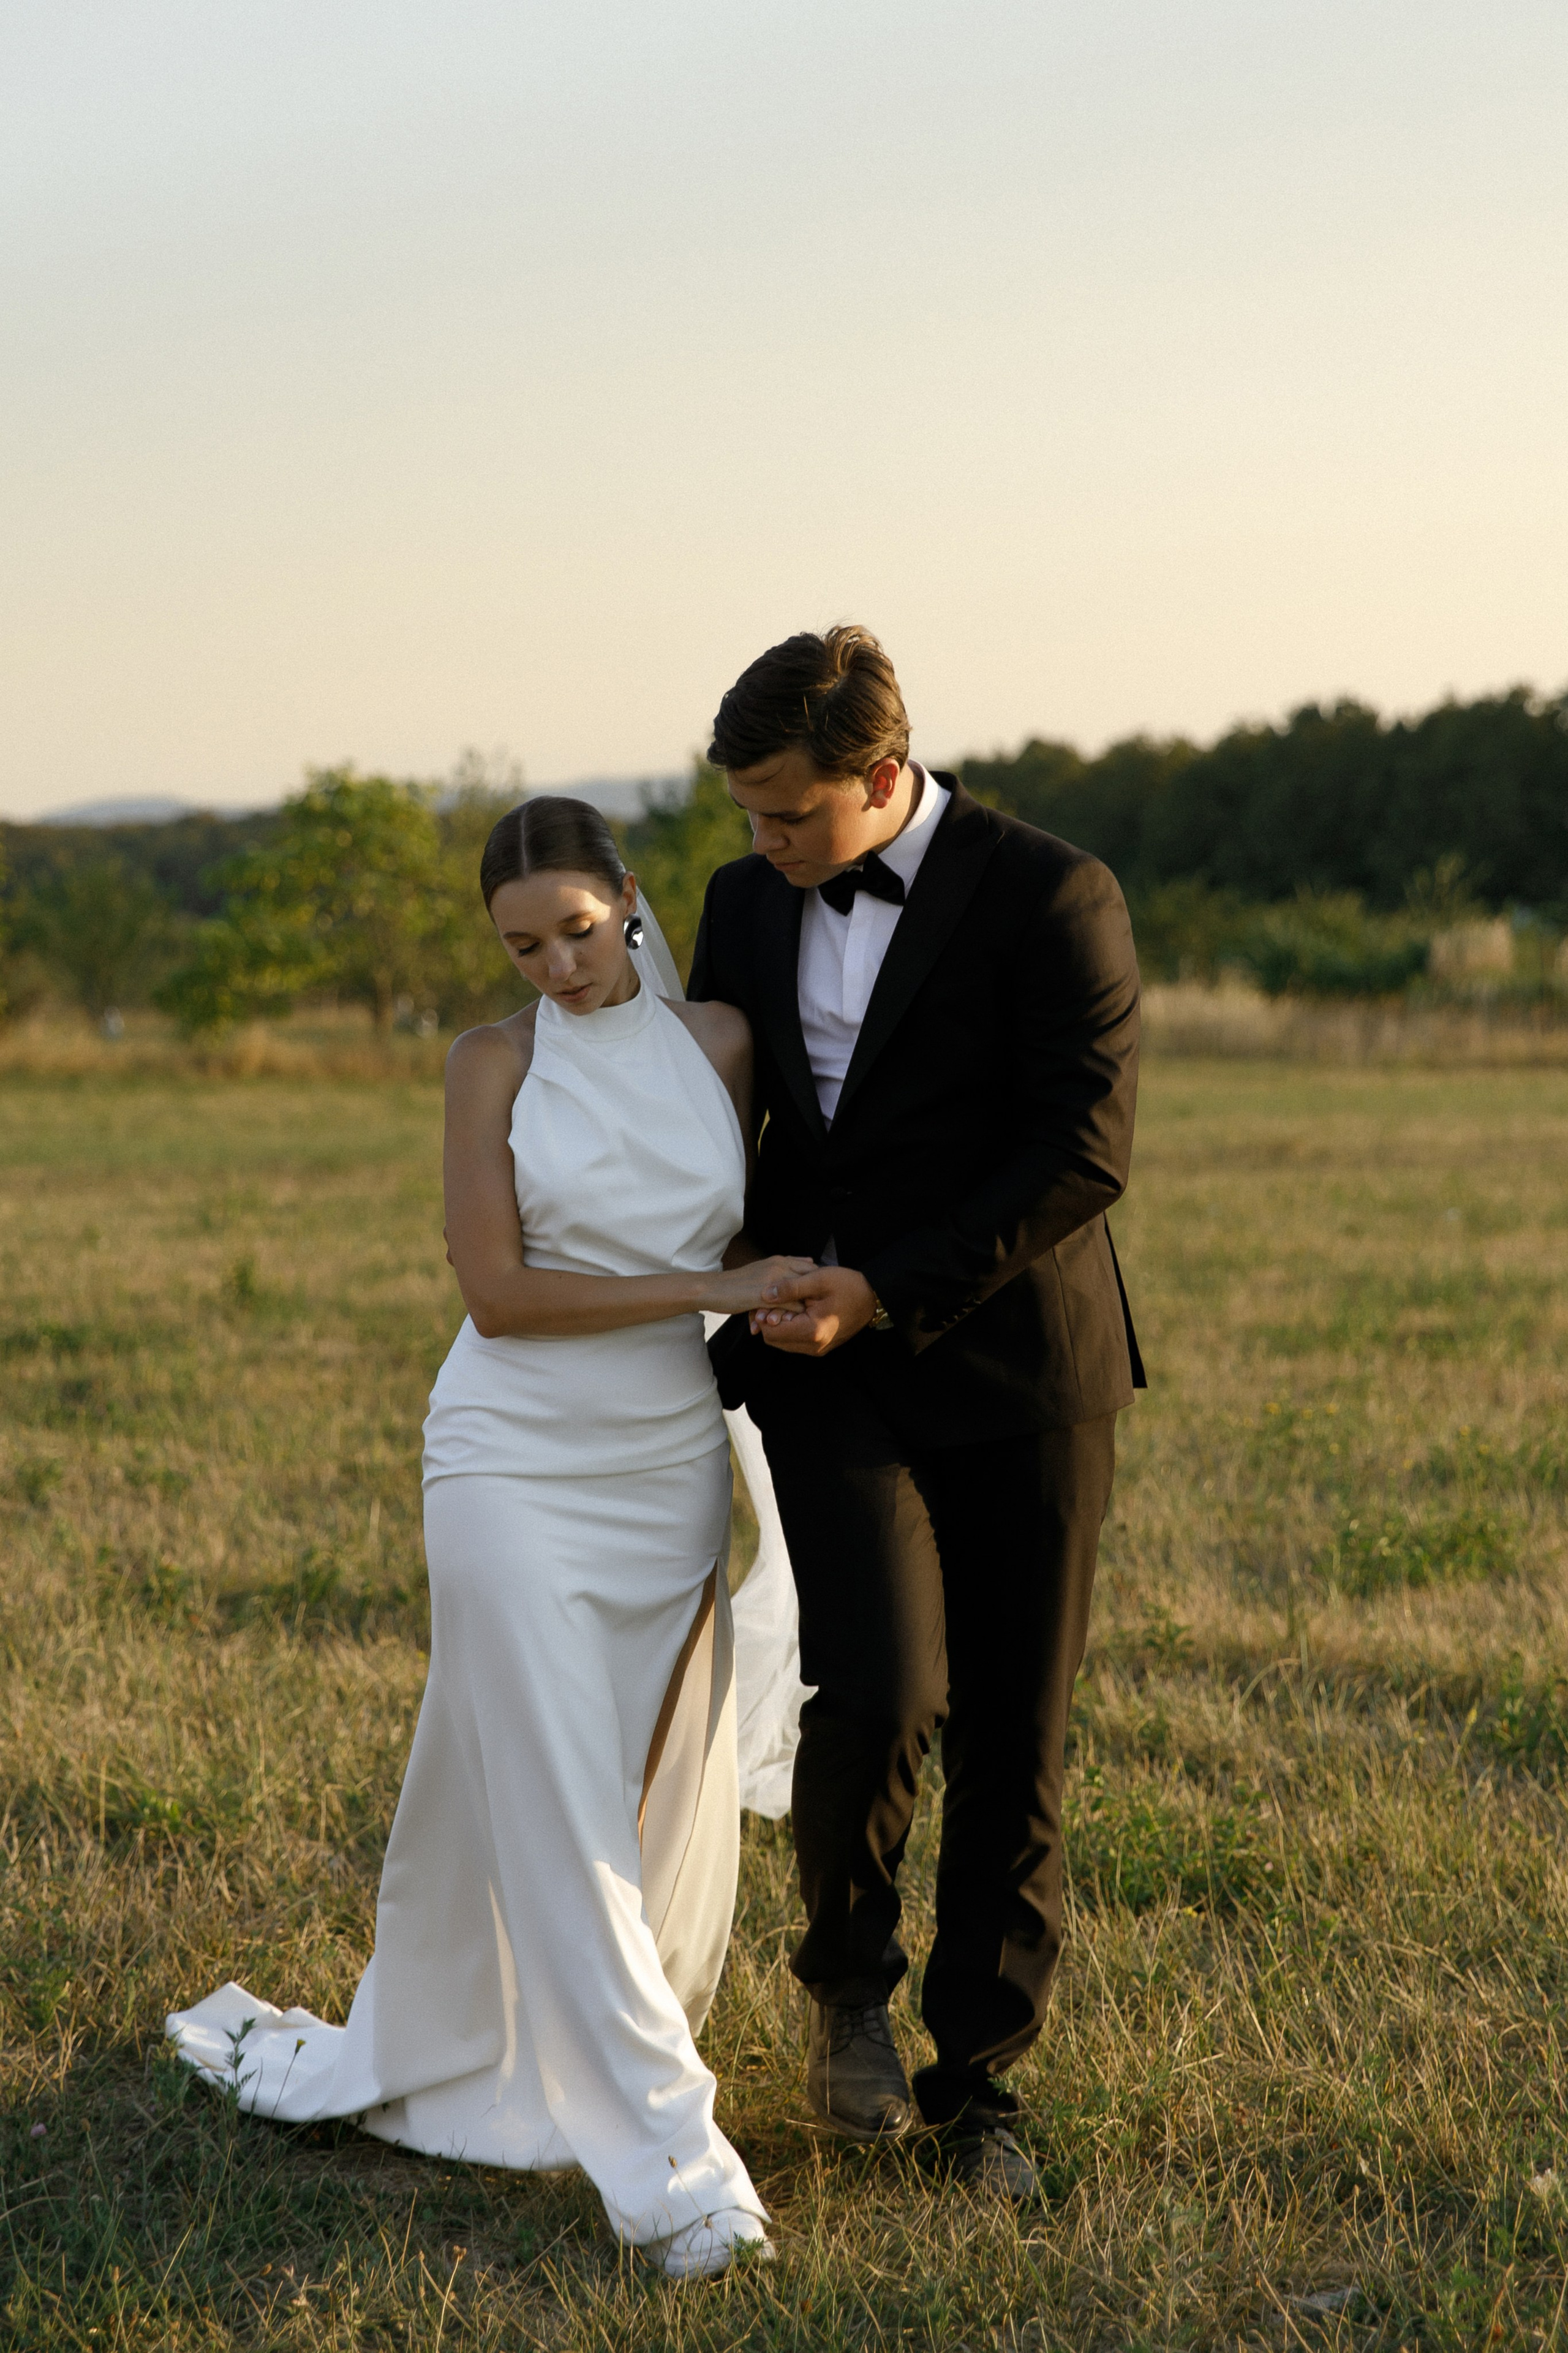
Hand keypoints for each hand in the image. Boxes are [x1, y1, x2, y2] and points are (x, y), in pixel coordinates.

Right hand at [699, 1255, 816, 1316]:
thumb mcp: (764, 1269)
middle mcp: (780, 1267)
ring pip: (802, 1296)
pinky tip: (790, 1326)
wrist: (713, 1289)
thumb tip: (810, 1262)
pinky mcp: (765, 1297)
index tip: (818, 1299)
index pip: (812, 1269)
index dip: (818, 1285)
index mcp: (780, 1260)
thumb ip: (786, 1267)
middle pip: (812, 1282)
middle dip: (816, 1297)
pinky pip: (790, 1309)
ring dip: (805, 1310)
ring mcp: (773, 1281)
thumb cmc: (739, 1283)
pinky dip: (793, 1318)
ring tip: (805, 1322)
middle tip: (817, 1312)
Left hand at [750, 1265, 877, 1355]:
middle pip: (774, 1340)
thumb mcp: (819, 1279)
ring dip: (778, 1326)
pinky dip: (789, 1329)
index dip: (762, 1317)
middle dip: (767, 1322)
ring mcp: (818, 1349)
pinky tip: (794, 1313)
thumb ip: (790, 1288)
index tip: (765, 1301)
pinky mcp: (821, 1348)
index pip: (771, 1332)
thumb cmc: (848, 1286)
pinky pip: (795, 1343)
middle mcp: (814, 1346)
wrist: (872, 1298)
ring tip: (783, 1306)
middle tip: (771, 1302)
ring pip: (783, 1343)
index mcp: (812, 1331)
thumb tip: (765, 1294)